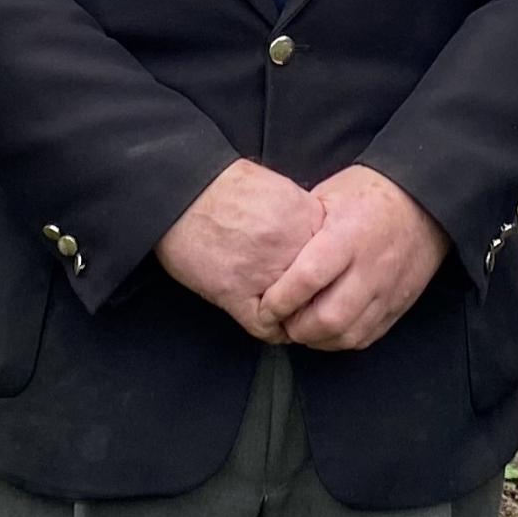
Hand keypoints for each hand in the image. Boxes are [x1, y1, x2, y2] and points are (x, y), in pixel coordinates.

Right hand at [156, 160, 324, 342]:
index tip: (324, 280)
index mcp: (306, 218)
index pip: (337, 262)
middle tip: (308, 302)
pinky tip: (268, 320)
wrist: (180, 188)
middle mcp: (291, 246)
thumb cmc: (226, 186)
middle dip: (316, 298)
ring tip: (288, 313)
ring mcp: (264, 272)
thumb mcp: (280, 189)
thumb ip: (306, 219)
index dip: (331, 274)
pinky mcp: (235, 292)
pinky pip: (266, 327)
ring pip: (298, 313)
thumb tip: (322, 245)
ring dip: (295, 318)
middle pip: (322, 290)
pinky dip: (271, 330)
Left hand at [258, 166, 449, 350]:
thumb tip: (269, 254)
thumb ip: (302, 226)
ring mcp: (387, 291)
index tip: (263, 306)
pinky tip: (325, 331)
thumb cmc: (370, 193)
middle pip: (328, 317)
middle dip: (296, 328)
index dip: (280, 300)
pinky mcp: (398, 306)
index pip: (308, 279)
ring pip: (347, 334)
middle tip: (279, 322)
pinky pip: (366, 337)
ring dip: (317, 339)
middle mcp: (370, 268)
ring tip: (299, 328)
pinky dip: (340, 340)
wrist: (424, 202)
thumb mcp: (329, 194)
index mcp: (348, 236)